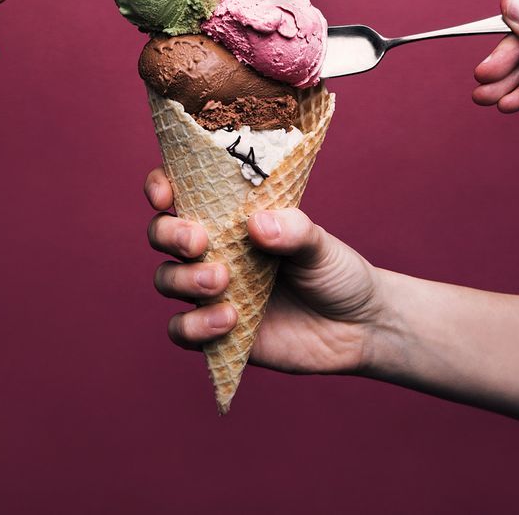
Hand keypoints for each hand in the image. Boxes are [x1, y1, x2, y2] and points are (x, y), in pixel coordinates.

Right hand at [144, 167, 380, 373]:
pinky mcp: (215, 331)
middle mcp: (214, 248)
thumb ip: (293, 230)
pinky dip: (195, 326)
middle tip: (199, 242)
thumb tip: (257, 223)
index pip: (181, 190)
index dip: (161, 186)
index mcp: (232, 215)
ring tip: (223, 283)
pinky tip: (230, 320)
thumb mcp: (321, 243)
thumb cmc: (335, 271)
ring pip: (166, 279)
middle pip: (161, 233)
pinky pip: (181, 330)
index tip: (166, 196)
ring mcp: (211, 290)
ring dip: (185, 280)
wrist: (357, 327)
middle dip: (169, 234)